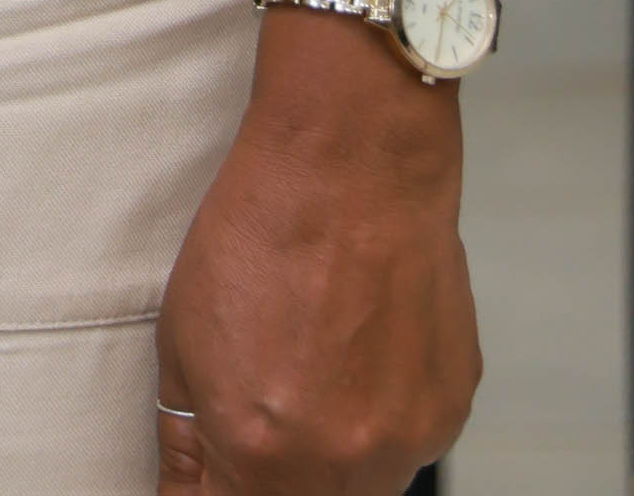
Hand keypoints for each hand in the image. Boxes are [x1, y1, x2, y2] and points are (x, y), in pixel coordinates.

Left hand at [152, 27, 476, 486]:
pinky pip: (407, 444)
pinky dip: (377, 422)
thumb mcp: (182, 340)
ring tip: (309, 374)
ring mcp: (408, 438)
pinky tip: (355, 357)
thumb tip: (184, 488)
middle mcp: (344, 459)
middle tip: (257, 416)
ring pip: (360, 486)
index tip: (206, 479)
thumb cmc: (261, 235)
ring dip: (328, 458)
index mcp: (263, 449)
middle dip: (269, 480)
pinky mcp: (451, 408)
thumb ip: (187, 436)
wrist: (353, 170)